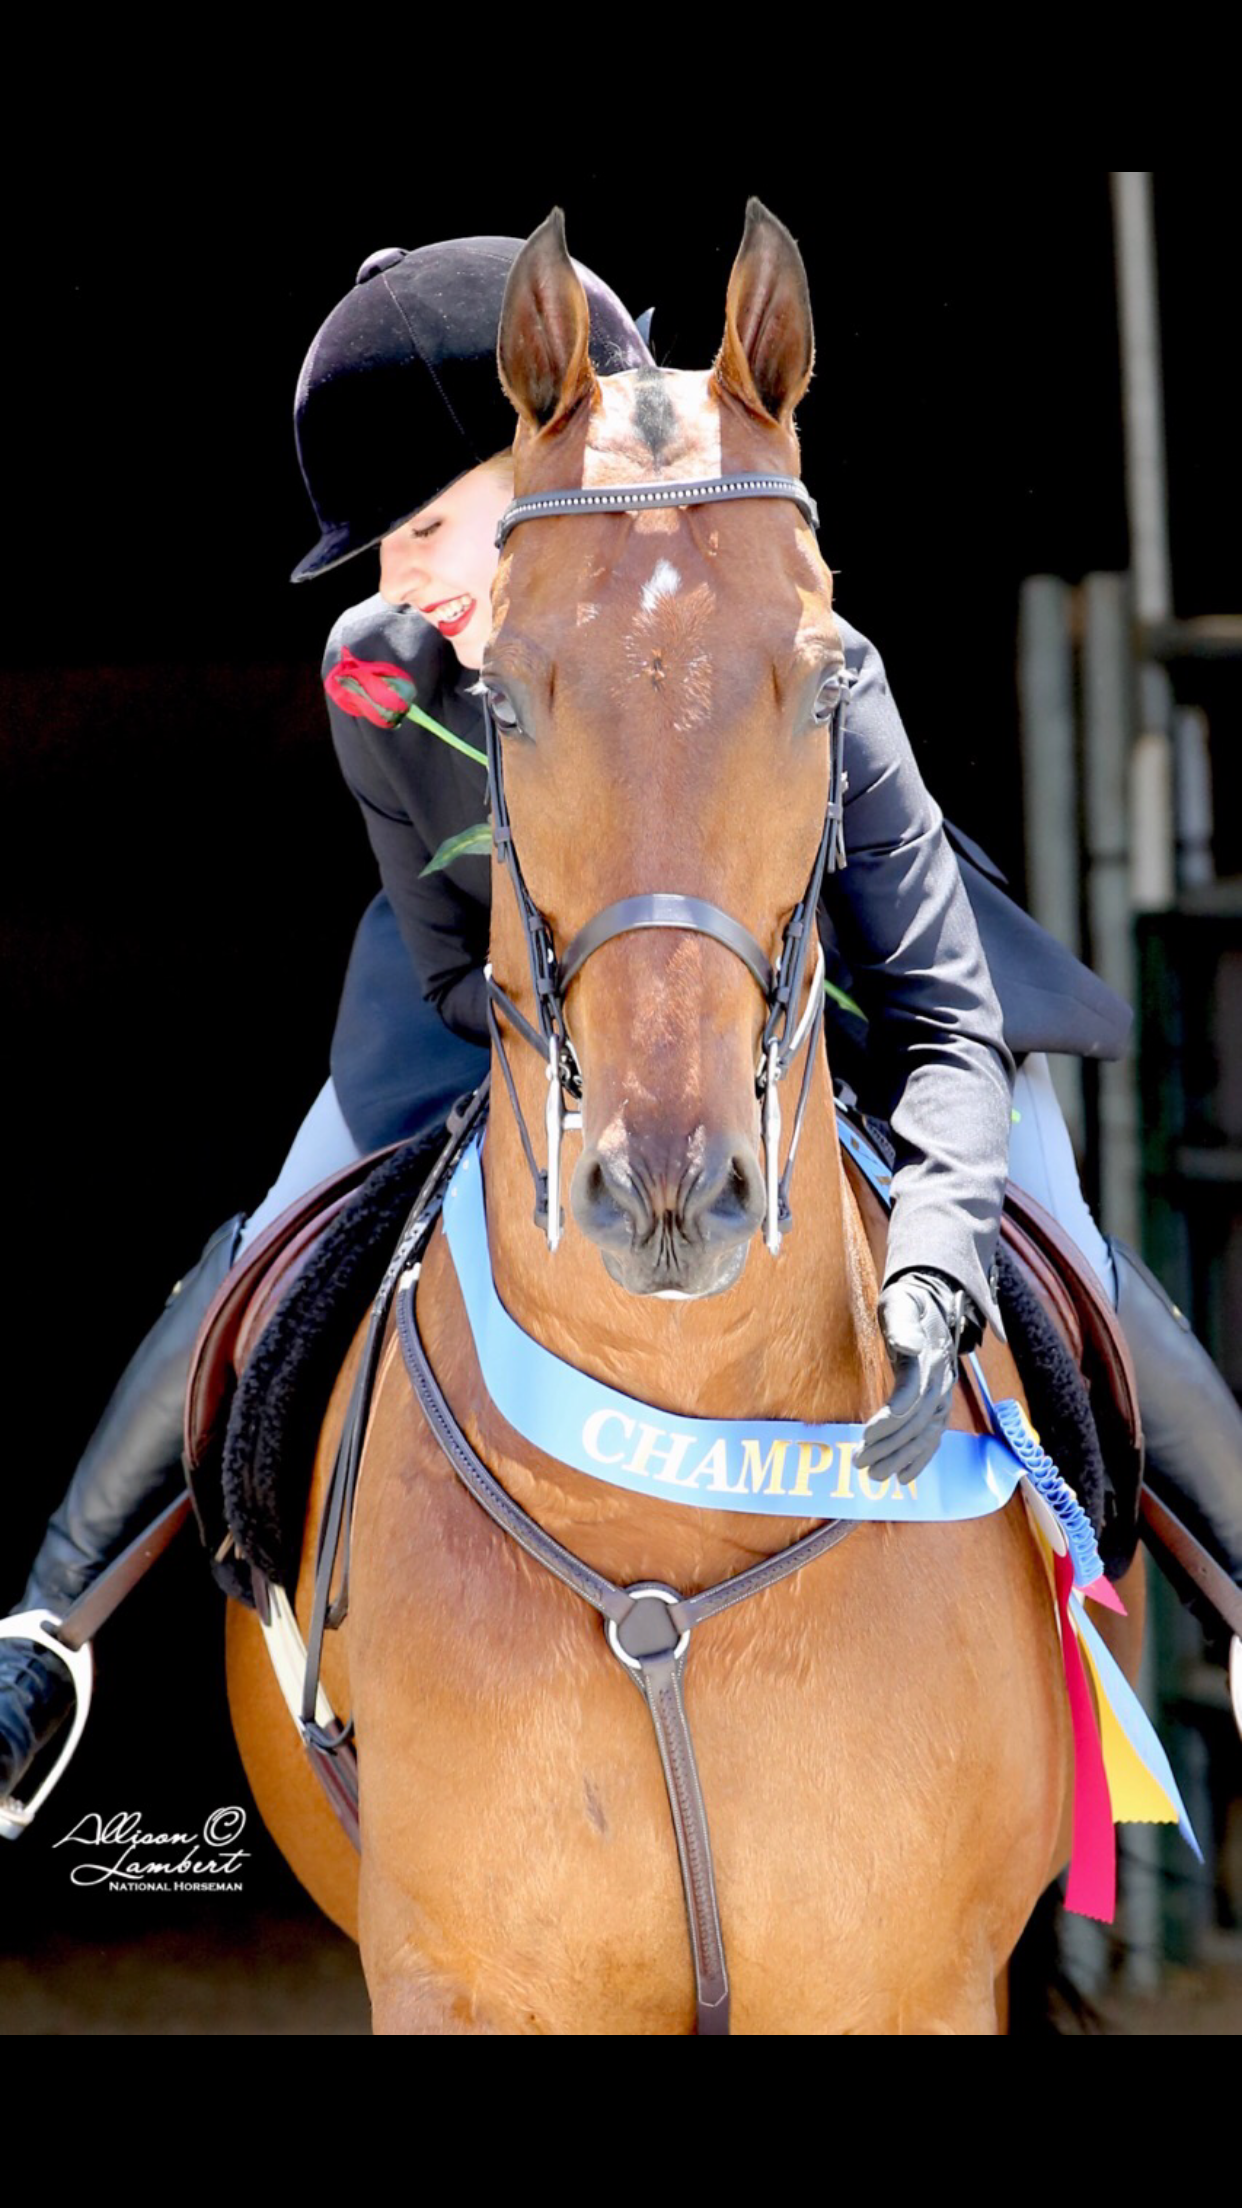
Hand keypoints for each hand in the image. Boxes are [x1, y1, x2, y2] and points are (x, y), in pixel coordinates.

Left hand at [857, 1270, 979, 1485]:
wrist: (933, 1303)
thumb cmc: (908, 1304)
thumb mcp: (901, 1303)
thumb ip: (902, 1323)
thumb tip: (909, 1346)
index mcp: (930, 1358)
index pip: (912, 1394)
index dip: (891, 1417)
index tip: (866, 1434)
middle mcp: (942, 1381)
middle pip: (917, 1422)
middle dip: (889, 1445)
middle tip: (859, 1462)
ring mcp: (944, 1395)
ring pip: (926, 1435)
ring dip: (901, 1458)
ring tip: (875, 1475)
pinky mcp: (940, 1404)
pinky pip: (935, 1437)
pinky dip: (921, 1459)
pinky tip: (904, 1478)